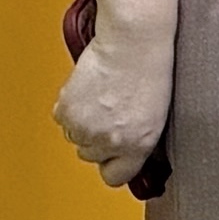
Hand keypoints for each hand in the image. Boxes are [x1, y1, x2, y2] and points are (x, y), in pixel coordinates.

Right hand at [55, 24, 172, 187]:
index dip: (114, 164)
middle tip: (110, 112)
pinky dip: (70, 106)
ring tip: (101, 97)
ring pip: (75, 136)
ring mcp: (87, 128)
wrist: (133, 42)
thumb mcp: (156, 114)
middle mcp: (111, 141)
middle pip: (90, 155)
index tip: (114, 155)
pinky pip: (62, 118)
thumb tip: (124, 151)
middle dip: (98, 138)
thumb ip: (138, 139)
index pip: (116, 177)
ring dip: (83, 122)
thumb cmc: (150, 70)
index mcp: (139, 145)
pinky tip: (88, 89)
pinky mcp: (67, 111)